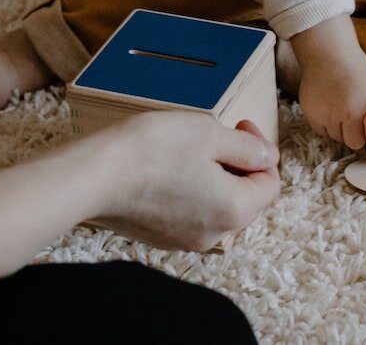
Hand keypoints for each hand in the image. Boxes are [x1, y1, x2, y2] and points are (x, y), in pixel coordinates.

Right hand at [89, 114, 280, 250]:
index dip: (261, 150)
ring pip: (217, 206)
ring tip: (190, 150)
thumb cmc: (153, 149)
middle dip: (238, 164)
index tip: (240, 126)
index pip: (270, 184)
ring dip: (214, 177)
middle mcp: (215, 234)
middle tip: (217, 134)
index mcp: (234, 209)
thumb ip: (247, 148)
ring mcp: (186, 239)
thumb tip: (268, 157)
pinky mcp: (162, 237)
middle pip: (245, 198)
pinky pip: (191, 214)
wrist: (95, 175)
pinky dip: (190, 192)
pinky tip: (168, 169)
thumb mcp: (210, 133)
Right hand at [289, 15, 365, 154]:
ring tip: (342, 107)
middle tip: (357, 115)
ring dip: (342, 129)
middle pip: (357, 144)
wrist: (327, 53)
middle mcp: (349, 111)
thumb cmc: (357, 70)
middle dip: (359, 134)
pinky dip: (328, 125)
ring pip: (339, 139)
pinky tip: (329, 107)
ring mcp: (328, 114)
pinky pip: (323, 133)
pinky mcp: (312, 115)